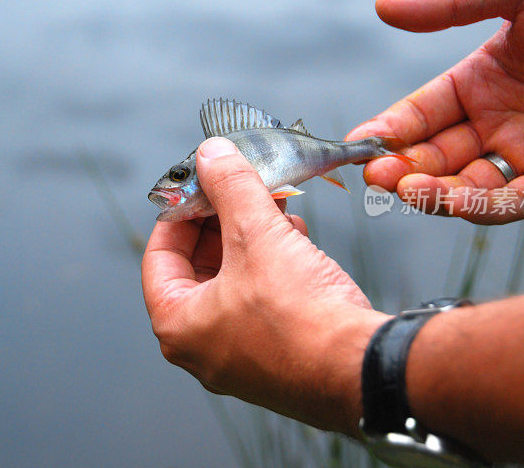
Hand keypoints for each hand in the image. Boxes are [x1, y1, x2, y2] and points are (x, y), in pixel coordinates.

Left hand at [141, 137, 388, 435]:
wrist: (364, 368)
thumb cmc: (300, 316)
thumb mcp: (257, 236)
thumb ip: (230, 187)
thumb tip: (211, 154)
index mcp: (178, 325)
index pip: (159, 255)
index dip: (180, 212)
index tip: (200, 186)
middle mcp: (202, 347)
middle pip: (199, 265)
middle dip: (225, 220)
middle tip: (242, 188)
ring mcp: (240, 355)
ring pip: (236, 279)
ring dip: (254, 238)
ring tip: (276, 207)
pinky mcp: (276, 354)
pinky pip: (263, 298)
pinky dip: (275, 265)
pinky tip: (296, 238)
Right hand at [347, 0, 523, 223]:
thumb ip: (451, 1)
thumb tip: (384, 5)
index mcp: (479, 80)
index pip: (419, 113)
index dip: (388, 128)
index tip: (360, 142)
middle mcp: (496, 121)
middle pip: (434, 155)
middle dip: (401, 168)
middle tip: (377, 173)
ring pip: (466, 186)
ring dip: (433, 193)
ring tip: (409, 188)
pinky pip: (515, 202)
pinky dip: (483, 208)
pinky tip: (456, 201)